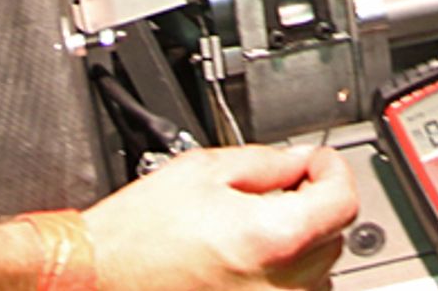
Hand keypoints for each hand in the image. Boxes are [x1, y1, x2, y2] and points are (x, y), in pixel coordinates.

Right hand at [83, 143, 357, 290]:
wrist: (93, 277)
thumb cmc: (134, 235)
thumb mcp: (202, 171)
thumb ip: (265, 162)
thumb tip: (300, 160)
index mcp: (271, 237)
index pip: (344, 201)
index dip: (332, 170)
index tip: (316, 163)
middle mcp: (277, 284)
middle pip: (335, 238)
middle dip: (315, 205)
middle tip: (284, 188)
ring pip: (318, 274)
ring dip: (302, 246)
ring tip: (259, 227)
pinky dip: (284, 279)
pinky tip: (250, 260)